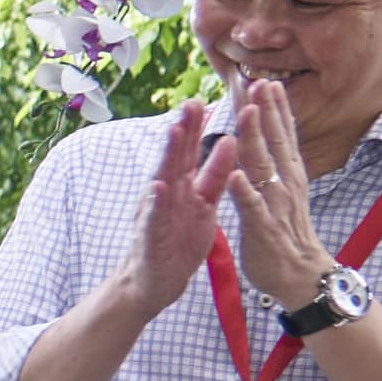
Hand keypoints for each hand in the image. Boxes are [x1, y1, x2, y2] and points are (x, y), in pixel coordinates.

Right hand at [115, 95, 240, 306]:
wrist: (155, 282)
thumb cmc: (178, 242)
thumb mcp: (203, 204)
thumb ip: (213, 175)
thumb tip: (229, 142)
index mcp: (182, 186)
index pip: (192, 151)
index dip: (200, 127)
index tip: (210, 98)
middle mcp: (166, 194)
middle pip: (176, 157)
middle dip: (184, 130)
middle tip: (192, 101)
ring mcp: (156, 213)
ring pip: (163, 178)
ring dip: (168, 155)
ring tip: (174, 131)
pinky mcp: (152, 236)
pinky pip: (156, 217)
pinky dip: (158, 201)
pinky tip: (159, 185)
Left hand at [219, 76, 337, 308]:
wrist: (302, 277)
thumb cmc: (285, 234)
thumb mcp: (283, 194)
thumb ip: (275, 168)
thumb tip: (271, 141)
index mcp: (287, 177)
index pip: (282, 136)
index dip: (275, 109)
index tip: (267, 81)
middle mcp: (284, 185)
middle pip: (275, 142)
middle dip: (267, 112)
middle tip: (260, 80)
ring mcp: (275, 205)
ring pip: (264, 167)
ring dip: (256, 139)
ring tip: (247, 113)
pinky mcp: (263, 229)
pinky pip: (252, 208)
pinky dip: (244, 191)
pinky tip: (235, 175)